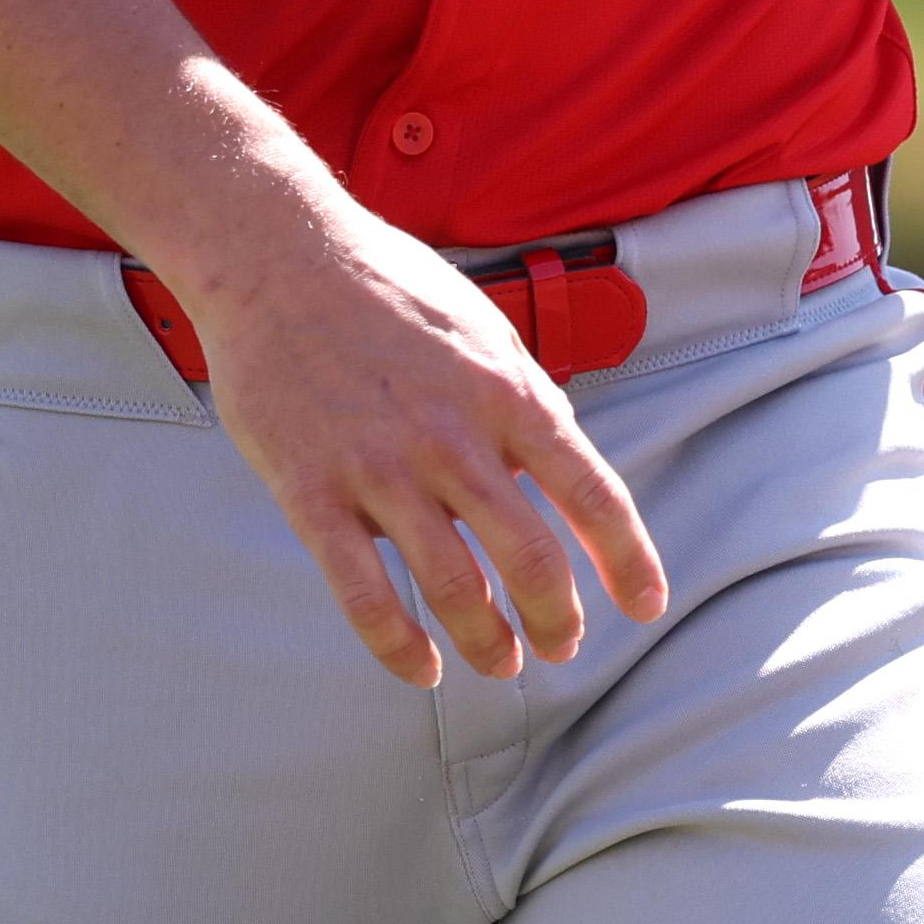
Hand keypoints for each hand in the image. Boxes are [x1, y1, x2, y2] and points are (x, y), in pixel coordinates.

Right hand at [183, 198, 672, 689]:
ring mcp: (379, 468)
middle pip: (530, 559)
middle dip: (556, 620)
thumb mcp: (483, 327)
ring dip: (487, 643)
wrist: (276, 255)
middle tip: (561, 646)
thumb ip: (523, 398)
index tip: (647, 606)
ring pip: (453, 589)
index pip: (592, 493)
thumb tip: (560, 466)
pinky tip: (422, 668)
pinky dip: (399, 647)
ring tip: (500, 664)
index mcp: (506, 392)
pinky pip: (362, 595)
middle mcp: (452, 436)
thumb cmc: (387, 288)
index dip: (629, 561)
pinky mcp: (311, 492)